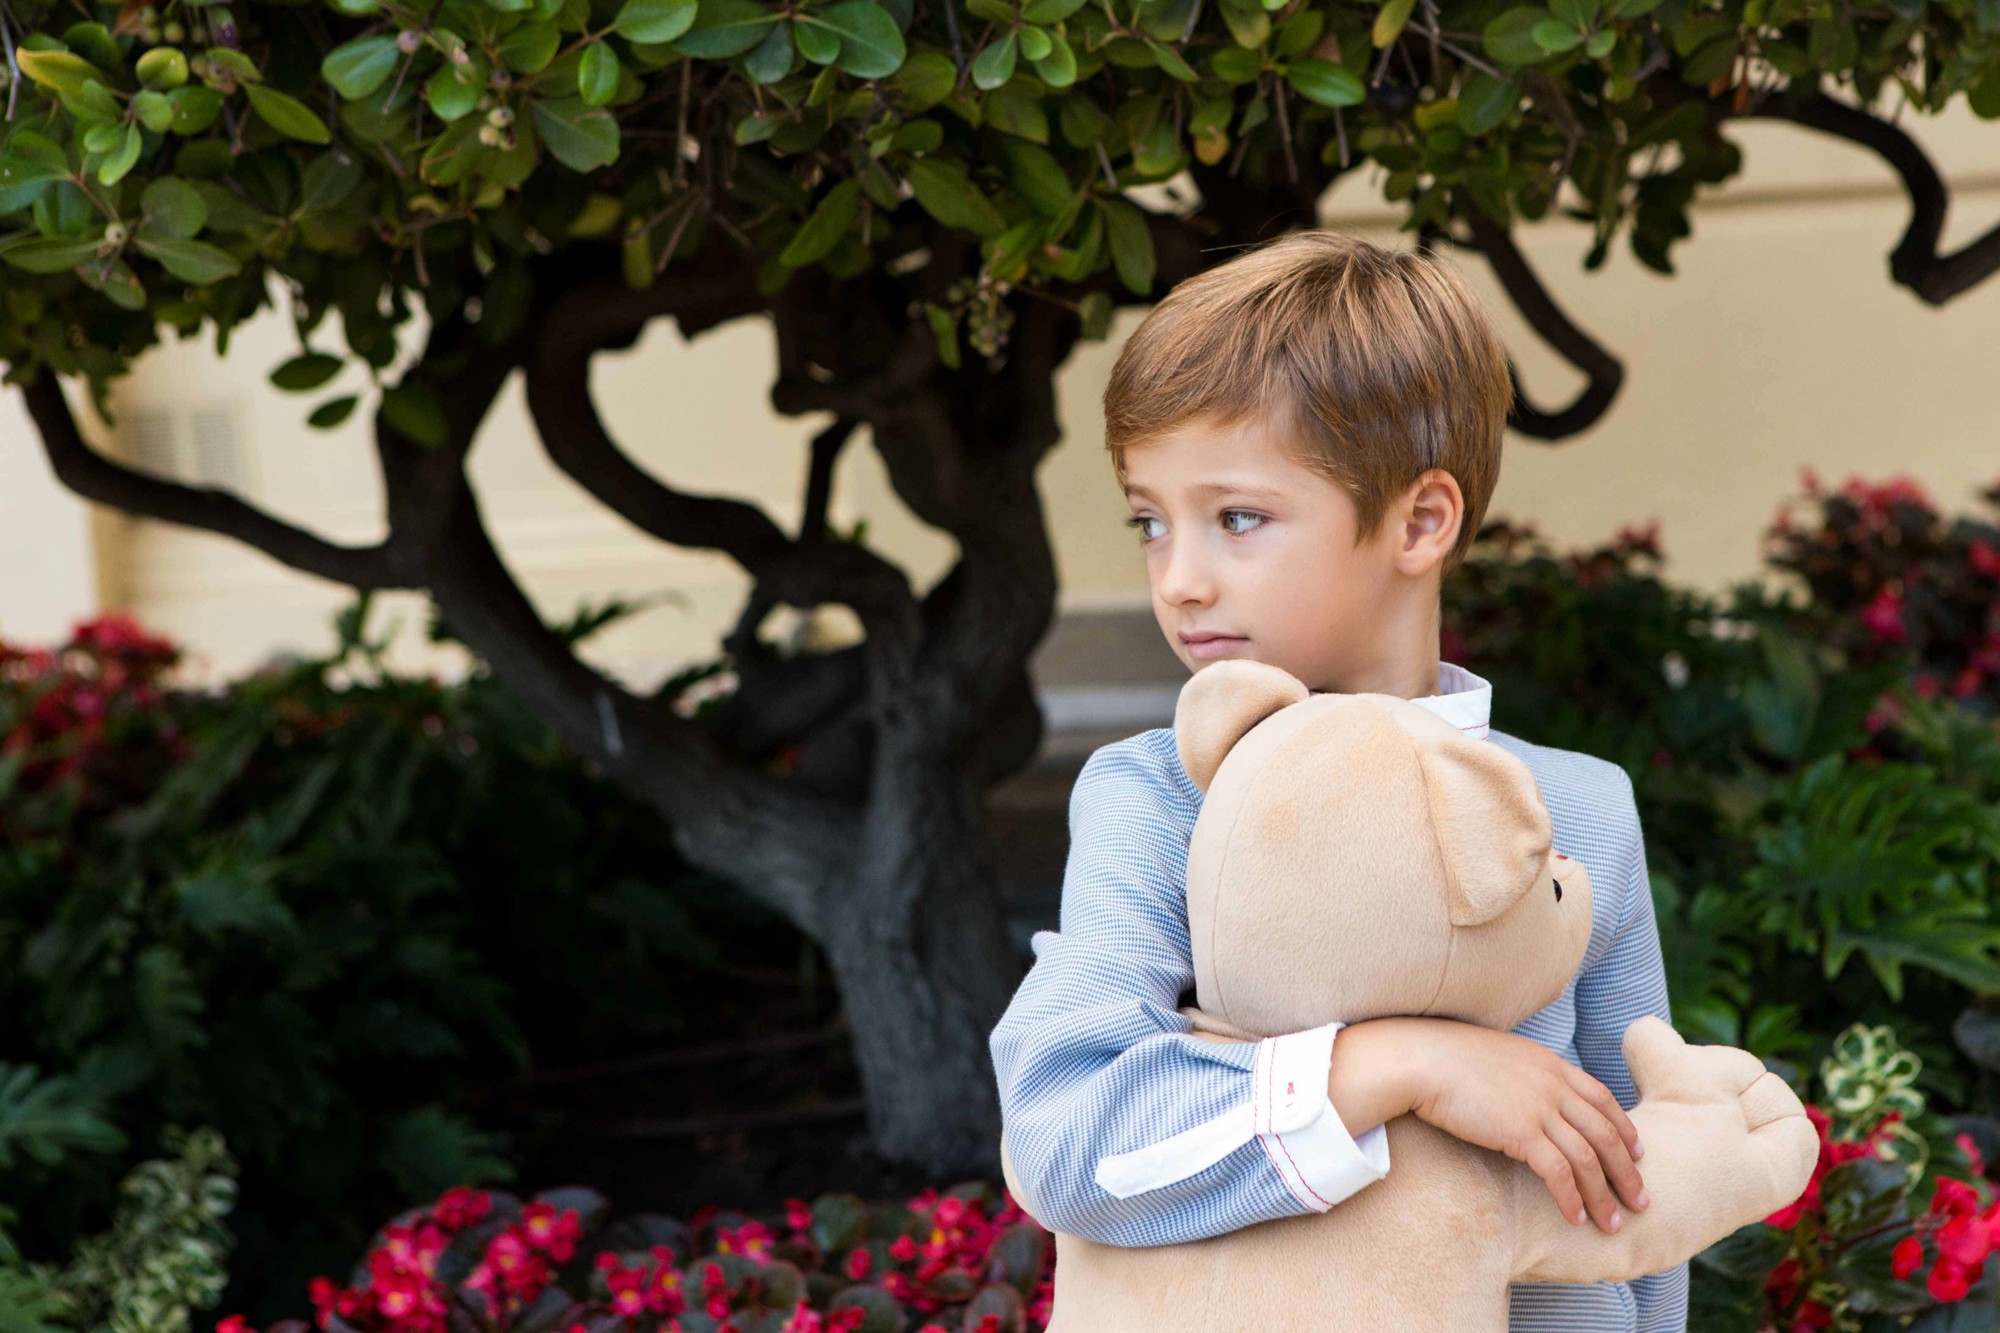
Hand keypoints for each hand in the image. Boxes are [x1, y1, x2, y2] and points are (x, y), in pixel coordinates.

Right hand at [1337, 1017, 1647, 1234]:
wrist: (1420, 1058)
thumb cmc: (1447, 1057)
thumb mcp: (1500, 1056)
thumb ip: (1526, 1074)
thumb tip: (1528, 1095)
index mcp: (1550, 1064)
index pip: (1603, 1099)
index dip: (1625, 1129)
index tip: (1638, 1154)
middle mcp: (1553, 1084)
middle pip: (1605, 1133)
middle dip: (1627, 1171)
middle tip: (1640, 1201)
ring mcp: (1539, 1108)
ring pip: (1588, 1158)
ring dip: (1604, 1195)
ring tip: (1613, 1223)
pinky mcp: (1520, 1132)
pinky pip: (1558, 1172)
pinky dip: (1571, 1198)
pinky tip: (1575, 1217)